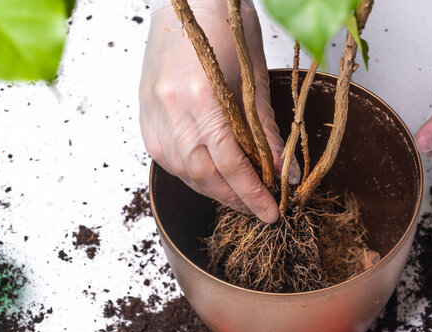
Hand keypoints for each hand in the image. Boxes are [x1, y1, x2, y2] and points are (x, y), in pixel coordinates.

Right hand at [139, 0, 298, 222]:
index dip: (252, 192)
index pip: (230, 162)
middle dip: (234, 198)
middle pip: (204, 174)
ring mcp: (153, 115)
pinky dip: (193, 174)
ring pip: (184, 172)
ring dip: (214, 190)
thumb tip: (285, 171)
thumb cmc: (227, 29)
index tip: (271, 212)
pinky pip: (168, 159)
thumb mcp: (255, 80)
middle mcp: (170, 111)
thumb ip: (266, 131)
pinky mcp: (145, 117)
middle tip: (259, 210)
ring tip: (239, 196)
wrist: (189, 2)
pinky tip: (212, 177)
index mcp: (200, 98)